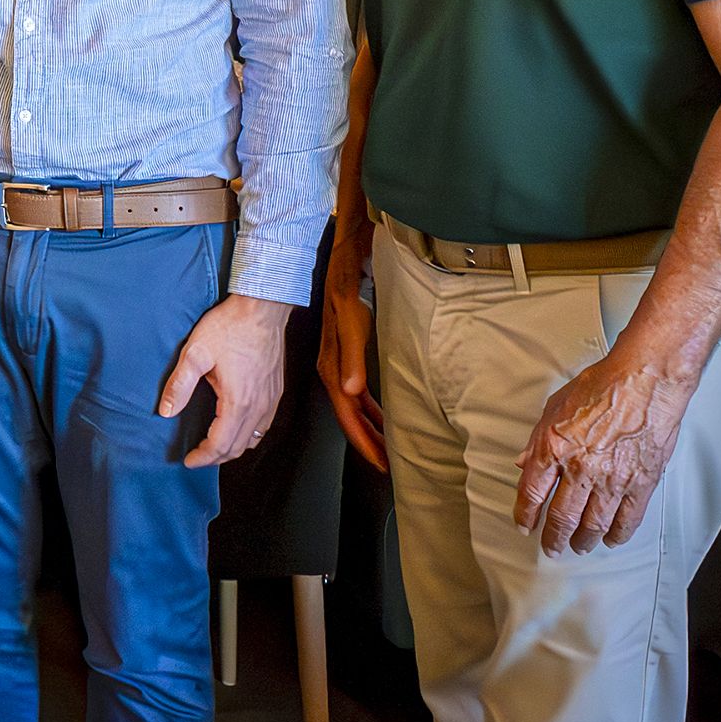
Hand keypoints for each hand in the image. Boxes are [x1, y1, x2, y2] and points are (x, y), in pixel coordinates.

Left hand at [160, 293, 289, 467]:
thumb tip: (165, 412)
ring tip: (213, 447)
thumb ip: (179, 385)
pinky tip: (236, 428)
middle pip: (238, 447)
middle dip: (215, 458)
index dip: (203, 457)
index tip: (188, 460)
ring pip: (253, 439)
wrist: (262, 308)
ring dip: (233, 448)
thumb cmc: (230, 327)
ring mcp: (271, 401)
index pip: (220, 445)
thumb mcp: (195, 353)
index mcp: (238, 402)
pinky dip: (248, 435)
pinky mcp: (276, 392)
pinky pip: (264, 426)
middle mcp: (259, 407)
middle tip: (197, 457)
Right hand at [318, 240, 386, 470]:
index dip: (363, 440)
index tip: (381, 463)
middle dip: (366, 441)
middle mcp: (333, 367)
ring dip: (368, 426)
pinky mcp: (346, 351)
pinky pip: (357, 390)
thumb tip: (352, 393)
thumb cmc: (350, 285)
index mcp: (333, 365)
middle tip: (387, 465)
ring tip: (385, 446)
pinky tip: (379, 413)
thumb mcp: (353, 318)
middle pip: (349, 414)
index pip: (348, 413)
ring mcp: (338, 360)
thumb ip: (353, 356)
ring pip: (353, 404)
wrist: (344, 257)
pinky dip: (368, 407)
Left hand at [517, 353, 691, 553]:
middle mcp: (581, 469)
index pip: (531, 493)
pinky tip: (610, 538)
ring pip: (593, 524)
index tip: (525, 525)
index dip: (525, 514)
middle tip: (551, 547)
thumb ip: (537, 440)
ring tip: (579, 546)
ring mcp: (612, 479)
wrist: (644, 381)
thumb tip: (524, 463)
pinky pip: (627, 519)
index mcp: (554, 448)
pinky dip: (616, 534)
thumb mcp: (554, 406)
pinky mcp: (640, 483)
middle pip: (562, 517)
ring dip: (583, 540)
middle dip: (553, 537)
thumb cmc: (602, 385)